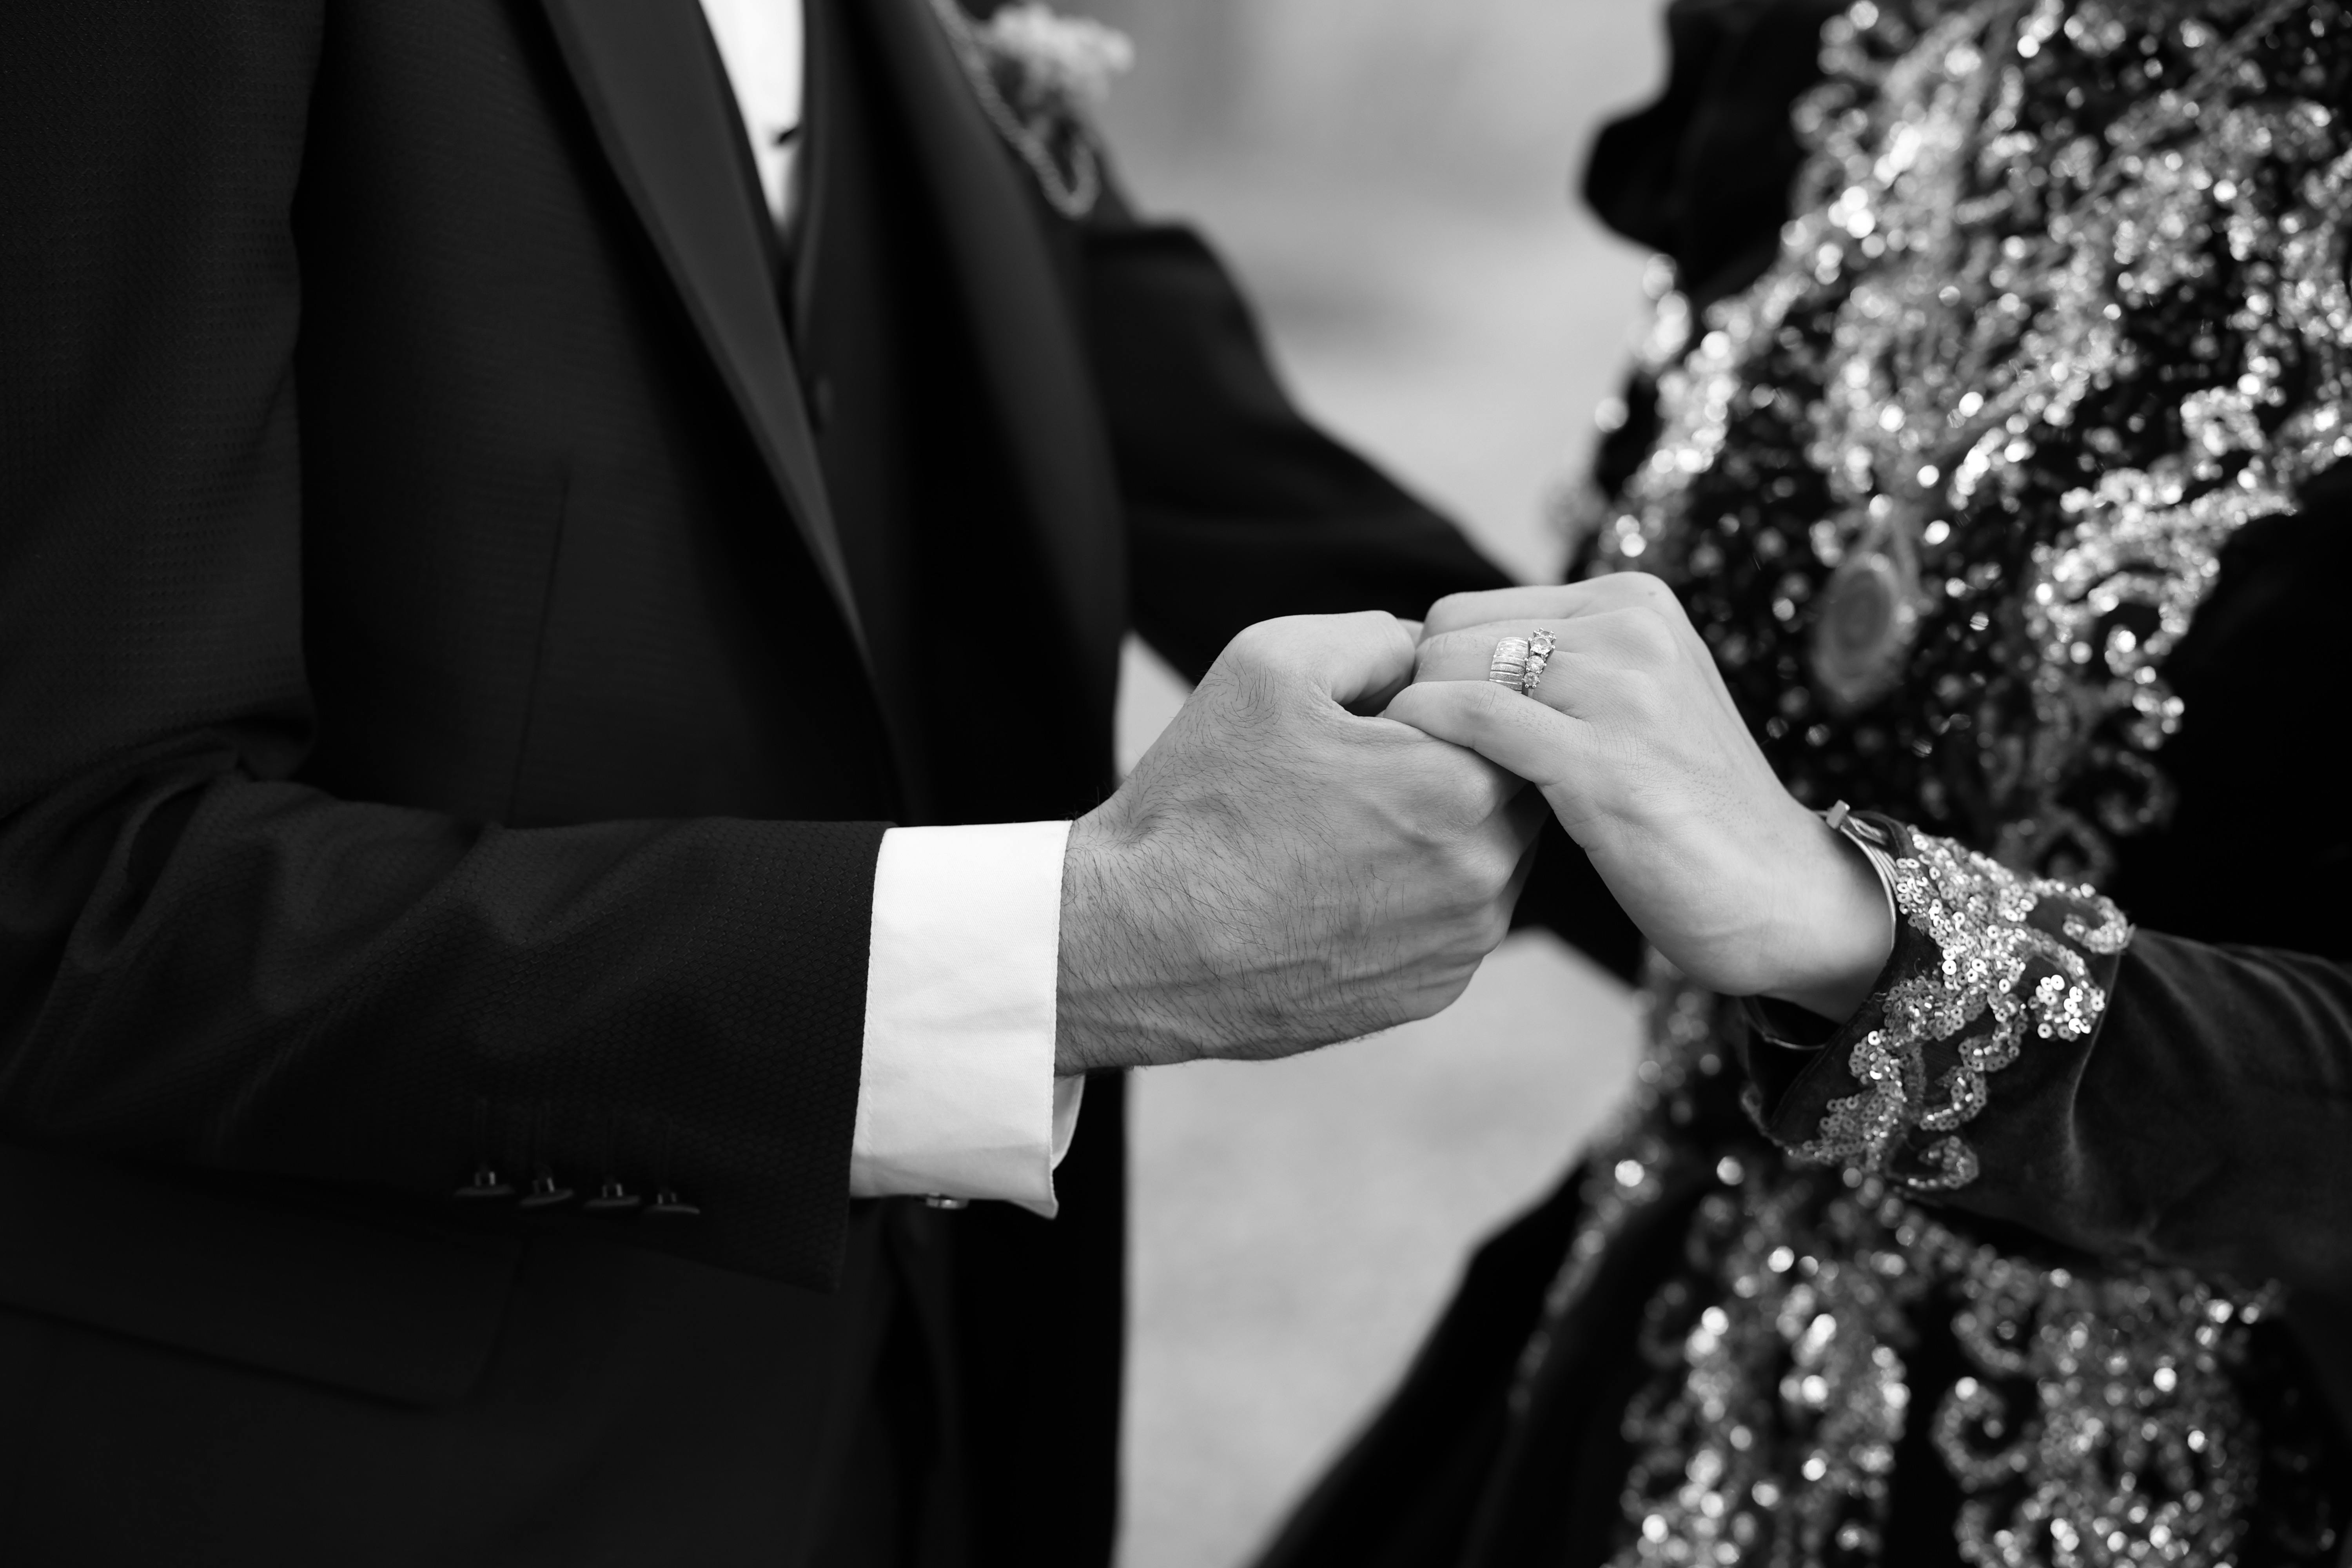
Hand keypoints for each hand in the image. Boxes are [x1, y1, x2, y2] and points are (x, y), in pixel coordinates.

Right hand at [1057, 612, 1543, 1074]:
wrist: (1139, 943)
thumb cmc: (1199, 802)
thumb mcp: (1271, 663)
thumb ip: (1378, 634)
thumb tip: (1428, 651)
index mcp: (1458, 785)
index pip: (1512, 717)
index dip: (1449, 703)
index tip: (1384, 714)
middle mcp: (1481, 876)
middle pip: (1515, 790)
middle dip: (1459, 766)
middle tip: (1368, 768)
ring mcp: (1461, 946)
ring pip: (1493, 859)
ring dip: (1446, 833)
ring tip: (1350, 829)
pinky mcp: (1433, 993)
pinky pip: (1458, 924)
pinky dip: (1420, 897)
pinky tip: (1344, 885)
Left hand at [1390, 578, 1892, 1021]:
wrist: (1785, 895)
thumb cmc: (1687, 814)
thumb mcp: (1629, 709)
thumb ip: (1558, 673)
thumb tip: (1439, 668)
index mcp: (1634, 603)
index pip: (1469, 612)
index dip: (1430, 676)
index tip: (1422, 735)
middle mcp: (1633, 627)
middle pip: (1450, 633)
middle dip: (1417, 696)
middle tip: (1412, 766)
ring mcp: (1624, 689)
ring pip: (1454, 667)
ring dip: (1415, 726)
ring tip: (1419, 781)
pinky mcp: (1605, 759)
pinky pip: (1474, 718)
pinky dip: (1428, 740)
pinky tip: (1425, 782)